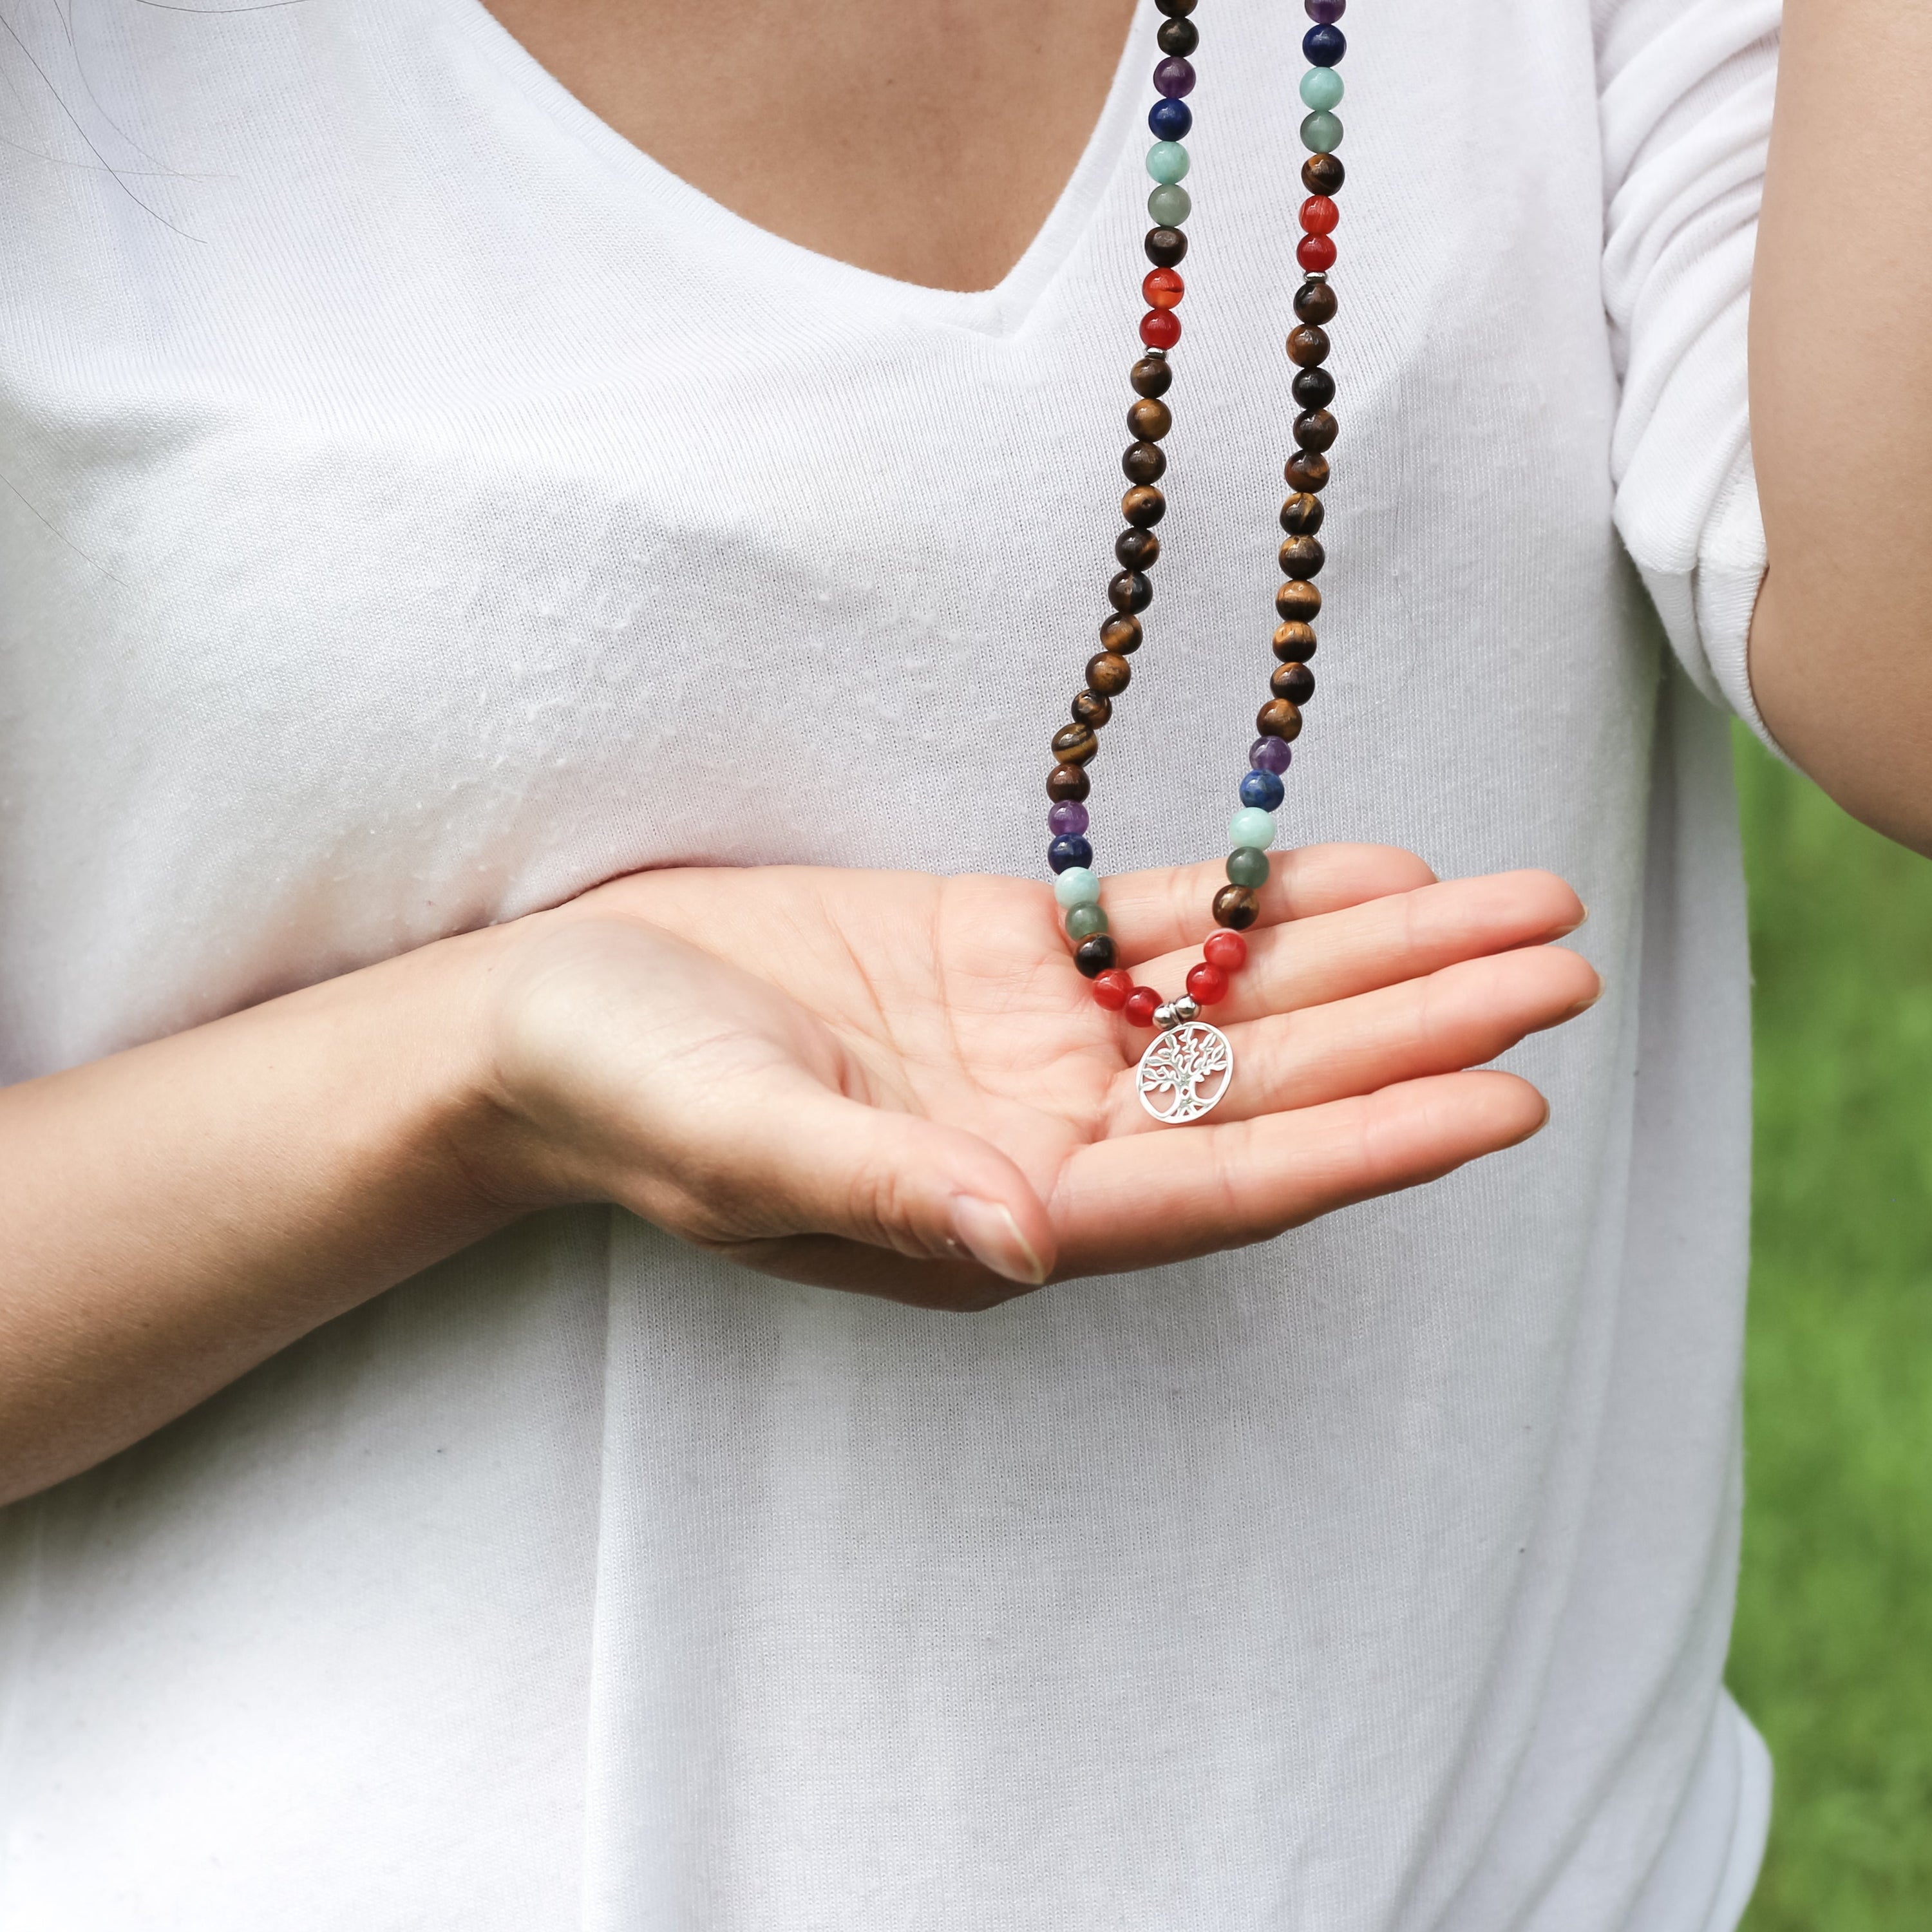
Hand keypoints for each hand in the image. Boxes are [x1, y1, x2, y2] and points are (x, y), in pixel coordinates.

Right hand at [470, 848, 1595, 1309]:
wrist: (548, 1014)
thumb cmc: (616, 1089)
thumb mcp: (729, 1135)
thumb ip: (878, 1187)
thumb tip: (1022, 1245)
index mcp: (998, 1210)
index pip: (1218, 1189)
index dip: (1365, 1148)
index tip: (1504, 1101)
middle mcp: (1043, 1136)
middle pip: (1267, 1089)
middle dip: (1417, 1030)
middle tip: (1565, 971)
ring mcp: (1030, 1047)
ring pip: (1238, 1006)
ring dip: (1375, 960)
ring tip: (1519, 905)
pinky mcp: (1001, 959)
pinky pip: (1159, 930)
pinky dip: (1260, 903)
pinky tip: (1365, 870)